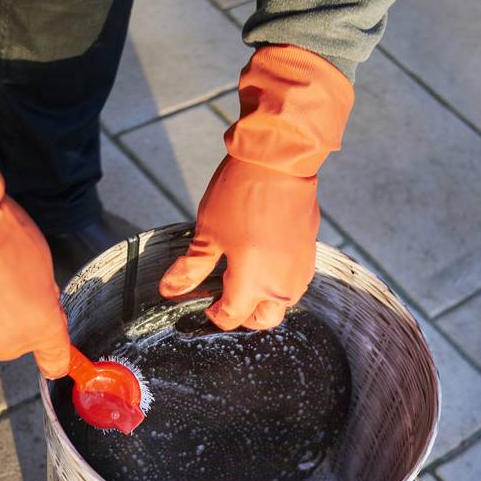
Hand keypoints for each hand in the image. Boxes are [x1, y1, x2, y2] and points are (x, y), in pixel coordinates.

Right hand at [0, 111, 69, 377]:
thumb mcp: (39, 255)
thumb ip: (41, 289)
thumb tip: (38, 297)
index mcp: (36, 322)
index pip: (55, 359)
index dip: (56, 358)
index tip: (56, 359)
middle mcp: (1, 337)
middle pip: (11, 343)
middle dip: (11, 322)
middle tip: (5, 286)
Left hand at [160, 156, 318, 329]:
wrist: (280, 161)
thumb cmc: (242, 195)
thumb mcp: (208, 233)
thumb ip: (191, 267)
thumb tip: (170, 288)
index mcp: (253, 285)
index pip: (231, 317)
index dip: (214, 315)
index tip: (205, 304)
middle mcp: (281, 286)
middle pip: (262, 320)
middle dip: (243, 316)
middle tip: (225, 298)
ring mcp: (299, 270)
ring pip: (282, 303)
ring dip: (264, 301)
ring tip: (244, 280)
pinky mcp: (310, 253)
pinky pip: (294, 281)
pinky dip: (279, 281)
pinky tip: (265, 262)